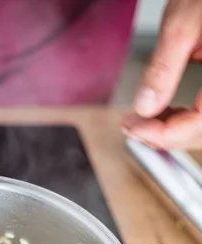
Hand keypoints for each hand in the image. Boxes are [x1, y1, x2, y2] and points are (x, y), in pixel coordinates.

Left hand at [121, 0, 201, 149]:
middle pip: (200, 131)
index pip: (198, 124)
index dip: (163, 134)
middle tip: (130, 128)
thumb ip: (163, 68)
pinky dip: (183, 119)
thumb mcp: (182, 24)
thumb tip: (144, 107)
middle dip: (163, 136)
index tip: (133, 128)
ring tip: (140, 123)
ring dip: (172, 131)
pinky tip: (161, 113)